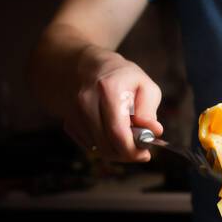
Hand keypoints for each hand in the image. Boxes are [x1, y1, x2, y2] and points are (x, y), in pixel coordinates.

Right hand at [62, 48, 163, 162]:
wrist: (83, 67)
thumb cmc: (118, 76)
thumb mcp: (143, 84)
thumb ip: (149, 109)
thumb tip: (153, 131)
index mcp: (108, 89)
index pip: (118, 133)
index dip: (133, 150)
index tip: (145, 154)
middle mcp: (86, 101)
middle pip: (107, 145)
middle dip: (126, 153)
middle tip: (138, 149)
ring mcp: (73, 113)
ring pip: (97, 149)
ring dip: (115, 150)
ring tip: (125, 136)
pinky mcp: (68, 123)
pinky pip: (88, 145)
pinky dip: (102, 145)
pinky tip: (109, 132)